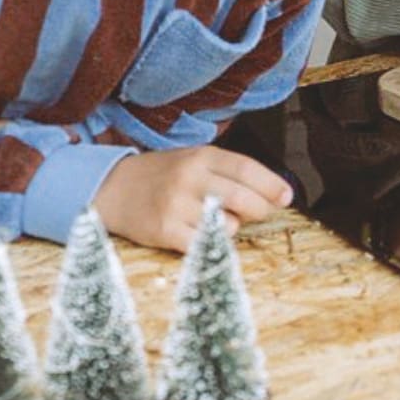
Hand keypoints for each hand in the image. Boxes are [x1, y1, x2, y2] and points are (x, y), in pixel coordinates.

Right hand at [94, 146, 292, 252]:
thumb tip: (271, 193)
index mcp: (201, 156)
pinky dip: (212, 243)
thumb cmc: (163, 175)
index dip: (272, 184)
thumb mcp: (194, 160)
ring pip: (227, 224)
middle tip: (263, 212)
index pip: (247, 168)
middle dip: (261, 209)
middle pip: (243, 198)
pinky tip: (203, 233)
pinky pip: (204, 244)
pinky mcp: (165, 231)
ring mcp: (176, 205)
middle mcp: (190, 178)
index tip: (287, 196)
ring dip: (233, 226)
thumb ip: (228, 172)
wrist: (113, 188)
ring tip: (217, 218)